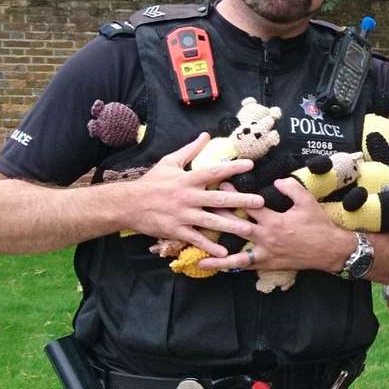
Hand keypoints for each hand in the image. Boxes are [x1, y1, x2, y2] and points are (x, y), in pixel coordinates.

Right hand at [127, 133, 264, 256]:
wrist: (128, 204)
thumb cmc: (151, 182)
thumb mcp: (169, 162)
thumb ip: (190, 150)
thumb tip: (206, 135)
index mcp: (187, 179)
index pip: (213, 171)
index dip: (232, 168)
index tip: (250, 165)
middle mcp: (187, 197)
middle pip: (217, 199)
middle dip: (240, 200)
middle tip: (260, 202)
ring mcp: (182, 215)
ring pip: (210, 222)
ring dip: (231, 226)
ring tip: (249, 230)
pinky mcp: (176, 230)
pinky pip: (196, 239)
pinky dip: (209, 246)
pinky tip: (224, 253)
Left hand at [200, 176, 351, 272]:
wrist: (331, 250)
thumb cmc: (319, 225)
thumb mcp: (307, 201)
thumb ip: (290, 189)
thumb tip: (276, 181)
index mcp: (274, 220)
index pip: (248, 204)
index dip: (233, 194)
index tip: (219, 184)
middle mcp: (266, 237)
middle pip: (235, 226)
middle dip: (217, 215)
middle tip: (200, 207)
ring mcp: (265, 253)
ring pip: (236, 253)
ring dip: (216, 253)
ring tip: (197, 252)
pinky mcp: (268, 264)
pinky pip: (245, 266)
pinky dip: (229, 266)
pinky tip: (215, 267)